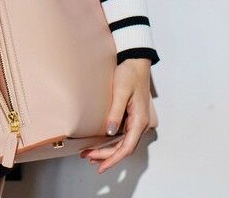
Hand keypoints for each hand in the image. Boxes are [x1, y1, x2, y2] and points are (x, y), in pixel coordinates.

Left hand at [79, 58, 151, 173]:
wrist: (136, 62)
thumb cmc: (130, 74)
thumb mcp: (120, 92)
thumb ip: (115, 113)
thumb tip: (110, 133)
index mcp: (140, 120)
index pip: (127, 148)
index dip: (113, 159)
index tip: (101, 166)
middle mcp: (140, 124)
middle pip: (124, 148)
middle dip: (106, 156)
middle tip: (87, 157)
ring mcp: (137, 121)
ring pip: (123, 143)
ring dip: (108, 151)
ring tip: (91, 154)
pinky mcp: (132, 117)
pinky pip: (123, 135)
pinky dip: (112, 142)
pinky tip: (101, 142)